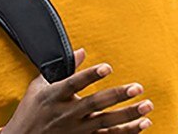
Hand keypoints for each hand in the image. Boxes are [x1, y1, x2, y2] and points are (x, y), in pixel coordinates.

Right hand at [2, 49, 152, 133]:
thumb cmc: (30, 112)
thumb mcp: (39, 86)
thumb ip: (63, 69)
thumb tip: (82, 51)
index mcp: (55, 96)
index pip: (74, 83)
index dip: (90, 75)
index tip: (108, 67)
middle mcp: (67, 113)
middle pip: (95, 104)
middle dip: (117, 95)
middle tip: (137, 88)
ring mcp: (77, 130)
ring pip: (106, 123)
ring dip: (128, 116)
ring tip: (147, 107)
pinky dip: (126, 132)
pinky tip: (142, 124)